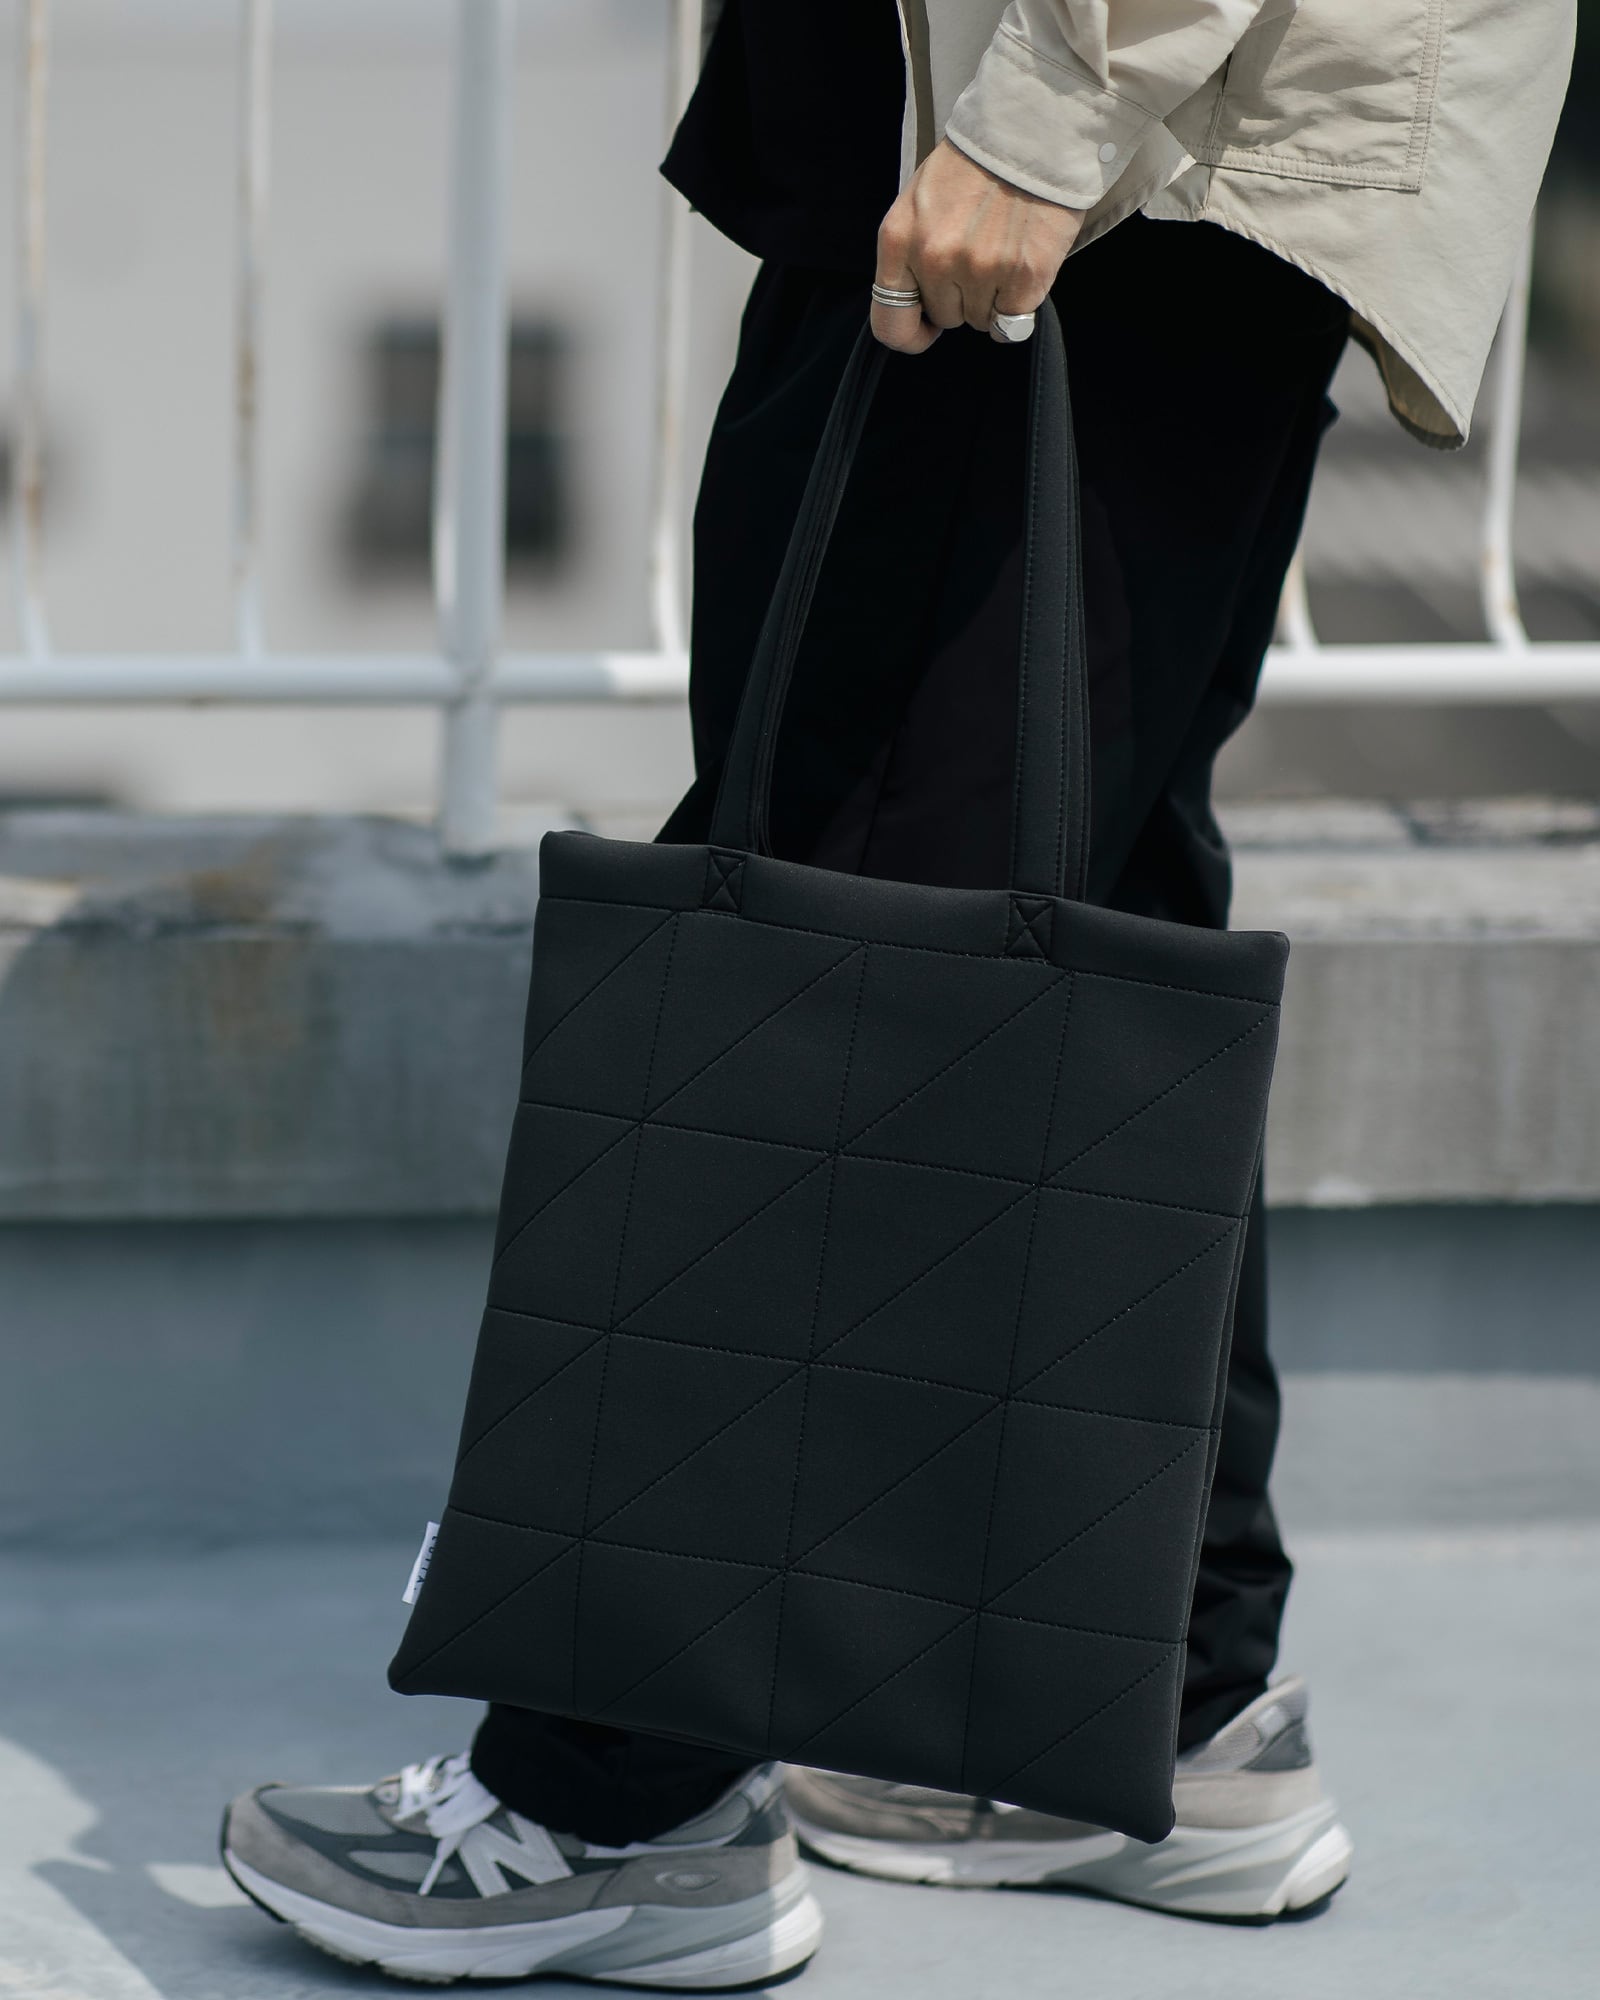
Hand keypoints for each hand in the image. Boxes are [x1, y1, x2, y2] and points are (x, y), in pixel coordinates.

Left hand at [872, 140, 1083, 354]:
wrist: (1031, 127)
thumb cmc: (974, 163)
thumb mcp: (919, 201)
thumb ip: (910, 254)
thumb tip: (919, 306)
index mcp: (899, 239)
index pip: (890, 324)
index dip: (911, 334)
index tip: (927, 327)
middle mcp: (935, 258)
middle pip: (945, 317)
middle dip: (960, 298)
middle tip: (980, 254)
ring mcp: (980, 269)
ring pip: (980, 321)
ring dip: (992, 297)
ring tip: (1002, 249)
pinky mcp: (1023, 276)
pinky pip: (1013, 321)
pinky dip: (1020, 302)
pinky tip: (1022, 263)